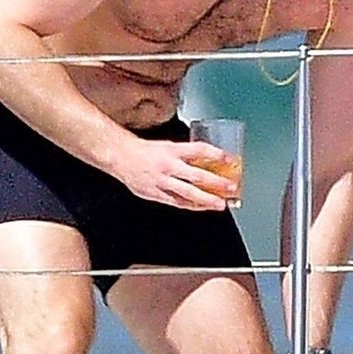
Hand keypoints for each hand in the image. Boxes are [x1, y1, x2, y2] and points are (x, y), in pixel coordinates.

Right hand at [111, 138, 240, 210]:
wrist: (121, 156)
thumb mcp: (168, 146)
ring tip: (220, 204)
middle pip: (196, 176)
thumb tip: (208, 161)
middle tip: (231, 187)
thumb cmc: (145, 150)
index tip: (229, 159)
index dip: (215, 154)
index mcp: (172, 150)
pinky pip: (177, 202)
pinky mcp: (155, 194)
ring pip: (188, 193)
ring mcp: (161, 182)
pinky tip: (202, 207)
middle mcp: (167, 166)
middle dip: (216, 183)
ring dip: (206, 200)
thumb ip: (186, 155)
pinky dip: (191, 206)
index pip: (198, 150)